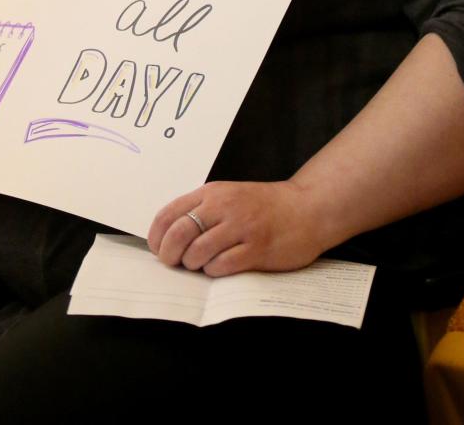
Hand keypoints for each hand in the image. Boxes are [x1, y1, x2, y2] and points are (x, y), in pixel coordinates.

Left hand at [147, 179, 329, 276]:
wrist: (307, 208)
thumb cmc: (264, 206)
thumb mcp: (229, 196)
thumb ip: (203, 210)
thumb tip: (168, 236)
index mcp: (213, 192)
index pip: (170, 213)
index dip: (156, 236)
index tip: (157, 249)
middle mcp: (224, 206)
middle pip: (179, 233)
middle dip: (169, 254)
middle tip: (174, 263)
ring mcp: (241, 227)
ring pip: (198, 251)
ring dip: (193, 264)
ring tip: (201, 265)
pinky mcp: (257, 249)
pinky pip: (222, 266)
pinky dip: (214, 271)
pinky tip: (221, 267)